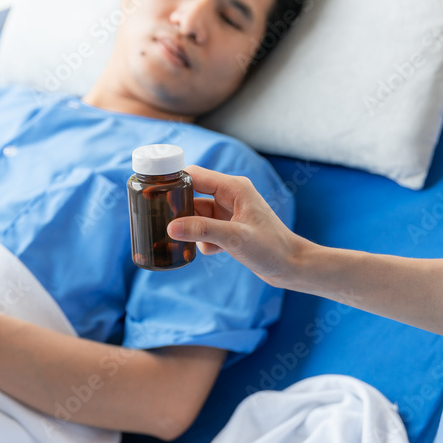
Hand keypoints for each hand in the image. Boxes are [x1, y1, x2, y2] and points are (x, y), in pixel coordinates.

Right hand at [167, 165, 315, 288]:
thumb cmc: (271, 248)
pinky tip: (214, 252)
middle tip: (163, 223)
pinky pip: (205, 231)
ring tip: (190, 241)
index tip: (152, 193)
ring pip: (196, 216)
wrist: (291, 267)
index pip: (194, 175)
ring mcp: (229, 213)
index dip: (173, 182)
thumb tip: (171, 227)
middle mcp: (230, 196)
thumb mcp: (234, 238)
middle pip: (192, 196)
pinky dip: (204, 242)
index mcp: (233, 187)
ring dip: (192, 230)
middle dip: (179, 211)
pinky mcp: (229, 229)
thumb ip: (202, 230)